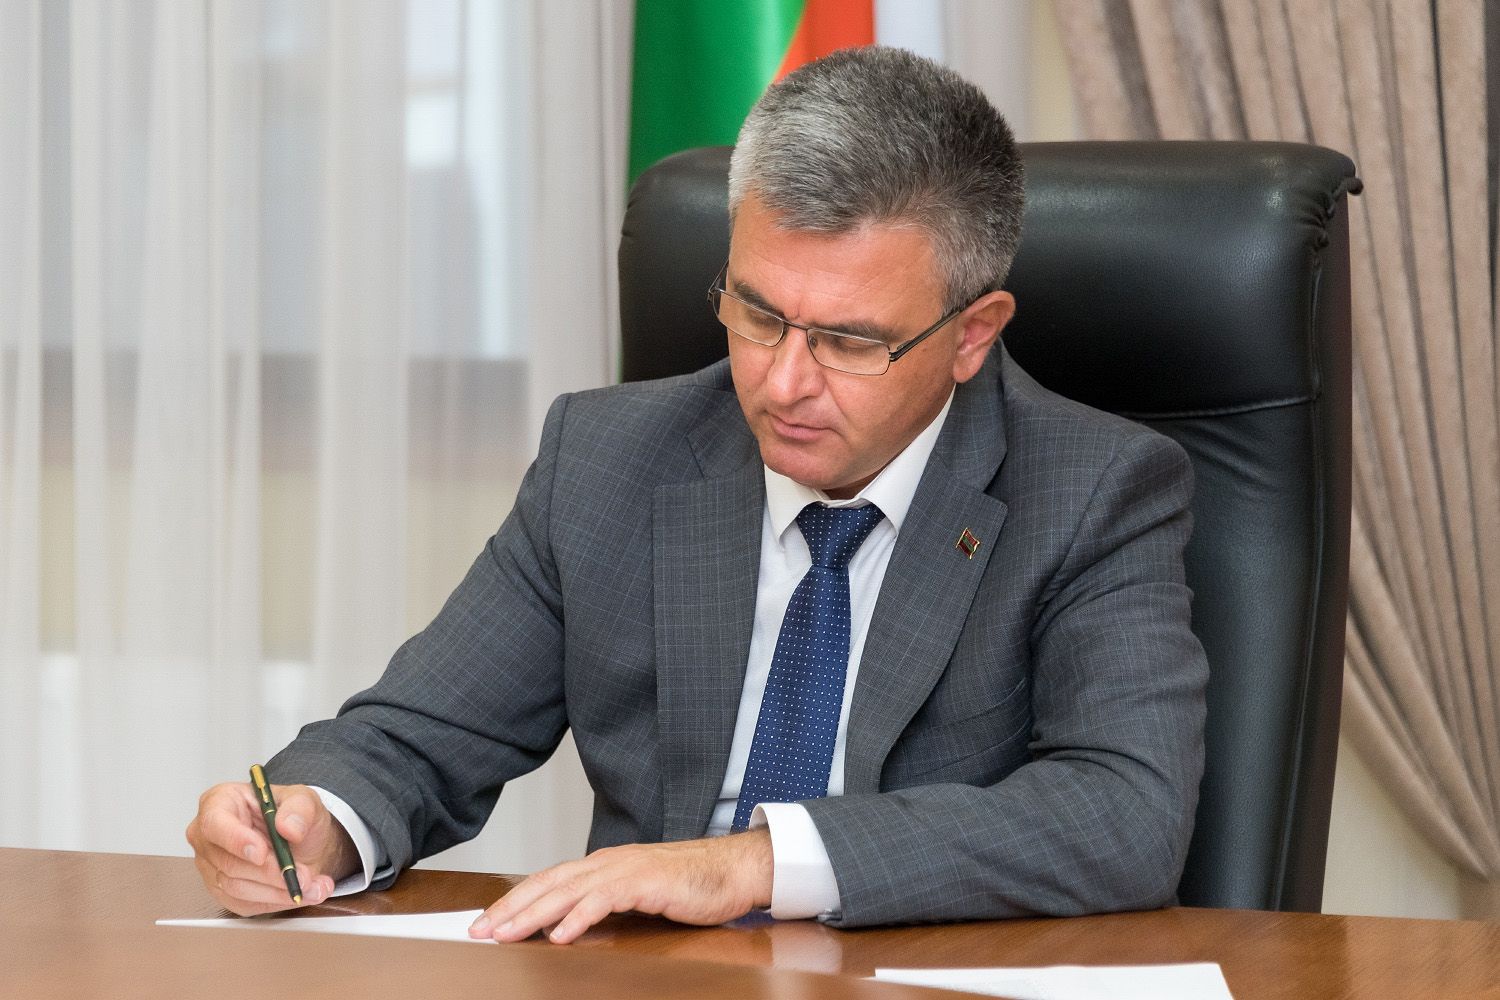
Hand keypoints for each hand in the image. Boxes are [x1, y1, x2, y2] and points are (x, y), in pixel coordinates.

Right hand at [185, 780, 359, 915]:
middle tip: (303, 875)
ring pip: (237, 888)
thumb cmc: (293, 816)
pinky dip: (276, 902)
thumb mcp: (305, 800)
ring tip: (311, 885)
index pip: (214, 824)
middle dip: (270, 872)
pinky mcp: (223, 892)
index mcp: (220, 802)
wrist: (303, 842)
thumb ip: (300, 808)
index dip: (236, 840)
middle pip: (229, 862)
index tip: (261, 853)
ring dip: (278, 891)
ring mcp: (212, 867)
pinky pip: (244, 904)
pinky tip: (301, 893)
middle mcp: (209, 837)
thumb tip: (288, 826)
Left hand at [468, 828, 772, 943]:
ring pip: (568, 891)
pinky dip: (579, 916)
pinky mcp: (646, 882)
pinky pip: (605, 899)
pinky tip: (561, 935)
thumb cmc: (689, 885)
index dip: (514, 901)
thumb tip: (566, 926)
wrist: (733, 869)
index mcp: (602, 865)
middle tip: (479, 931)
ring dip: (533, 914)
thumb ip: (604, 903)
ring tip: (507, 935)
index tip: (486, 923)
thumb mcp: (636, 894)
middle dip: (510, 908)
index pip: (548, 881)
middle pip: (548, 883)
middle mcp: (607, 862)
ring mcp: (626, 870)